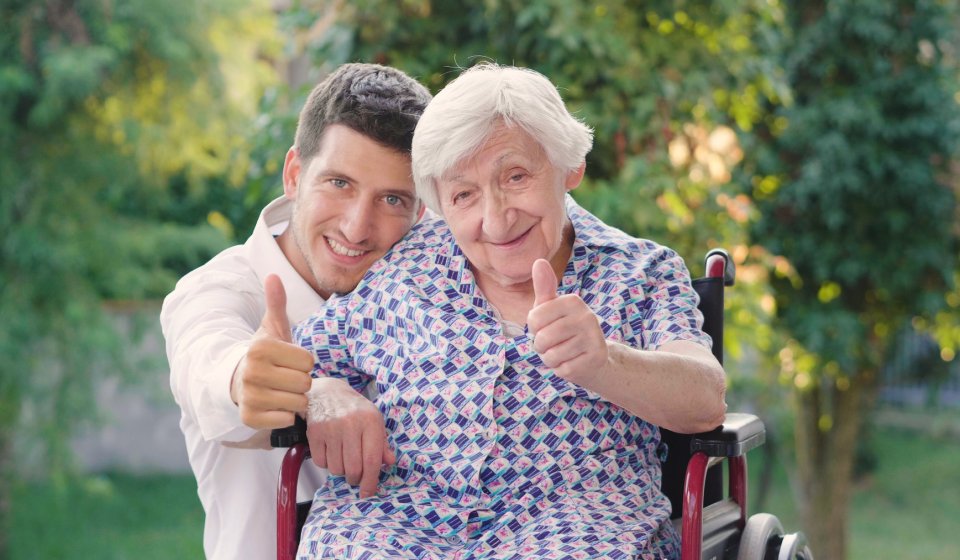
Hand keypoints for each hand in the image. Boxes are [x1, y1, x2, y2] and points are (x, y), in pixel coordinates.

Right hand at [231, 274, 313, 428]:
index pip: (308, 360)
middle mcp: (251, 372)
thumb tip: (273, 276)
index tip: (289, 361)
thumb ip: (277, 303)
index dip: (303, 362)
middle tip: (286, 378)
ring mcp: (249, 397)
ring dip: (295, 399)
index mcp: (260, 348)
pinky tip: (275, 406)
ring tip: (281, 391)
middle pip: (305, 382)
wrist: (239, 380)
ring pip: (298, 402)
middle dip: (301, 381)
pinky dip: (286, 415)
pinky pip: (286, 419)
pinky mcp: (249, 418)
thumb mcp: (272, 328)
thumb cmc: (265, 354)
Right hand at [306, 378, 395, 497]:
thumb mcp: (374, 421)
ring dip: (340, 470)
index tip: (368, 493)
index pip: (372, 459)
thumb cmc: (354, 410)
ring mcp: (331, 428)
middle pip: (353, 468)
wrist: (327, 393)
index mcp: (370, 421)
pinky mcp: (314, 432)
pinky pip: (321, 463)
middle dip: (355, 478)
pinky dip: (326, 463)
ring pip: (336, 468)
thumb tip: (390, 462)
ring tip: (343, 456)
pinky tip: (330, 450)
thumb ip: (382, 443)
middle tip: (355, 475)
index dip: (371, 481)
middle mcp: (350, 424)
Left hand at [526, 259, 608, 384]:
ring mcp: (593, 338)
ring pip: (551, 355)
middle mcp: (587, 316)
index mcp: (573, 301)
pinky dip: (562, 370)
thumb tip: (538, 261)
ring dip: (551, 359)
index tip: (547, 327)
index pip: (533, 319)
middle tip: (555, 343)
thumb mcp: (552, 308)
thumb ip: (544, 287)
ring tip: (564, 352)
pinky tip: (573, 362)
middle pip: (542, 338)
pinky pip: (562, 369)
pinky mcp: (596, 359)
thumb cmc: (564, 330)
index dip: (534, 329)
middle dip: (541, 346)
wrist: (593, 358)